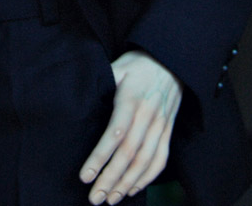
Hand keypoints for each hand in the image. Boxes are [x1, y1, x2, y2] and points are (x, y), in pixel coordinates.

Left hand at [80, 51, 182, 203]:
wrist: (171, 60)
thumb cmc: (138, 64)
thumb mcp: (117, 67)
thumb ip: (102, 83)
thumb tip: (80, 99)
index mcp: (131, 99)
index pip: (115, 133)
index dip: (99, 157)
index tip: (85, 176)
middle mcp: (147, 115)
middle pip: (129, 153)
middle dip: (111, 178)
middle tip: (95, 197)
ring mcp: (160, 125)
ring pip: (145, 161)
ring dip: (127, 183)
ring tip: (110, 198)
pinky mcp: (168, 131)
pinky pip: (160, 159)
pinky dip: (148, 178)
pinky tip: (133, 189)